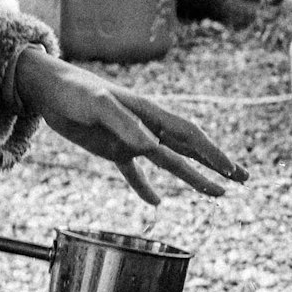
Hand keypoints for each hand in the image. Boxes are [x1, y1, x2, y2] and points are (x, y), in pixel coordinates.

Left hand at [17, 52, 243, 204]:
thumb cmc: (74, 91)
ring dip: (193, 177)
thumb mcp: (98, 104)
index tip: (231, 171)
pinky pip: (134, 171)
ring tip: (216, 193)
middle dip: (217, 165)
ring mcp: (131, 139)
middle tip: (243, 180)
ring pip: (170, 162)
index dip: (212, 154)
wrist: (48, 89)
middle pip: (189, 149)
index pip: (189, 136)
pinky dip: (145, 187)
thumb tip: (151, 146)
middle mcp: (146, 127)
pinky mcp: (112, 149)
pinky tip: (156, 202)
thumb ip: (124, 123)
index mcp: (149, 113)